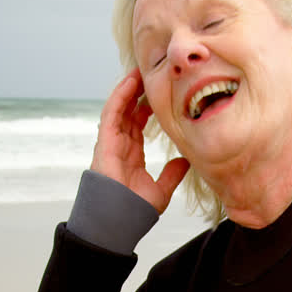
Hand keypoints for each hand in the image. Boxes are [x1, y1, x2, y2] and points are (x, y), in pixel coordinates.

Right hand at [92, 70, 189, 214]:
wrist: (119, 221)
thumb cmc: (135, 211)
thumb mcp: (161, 190)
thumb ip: (172, 175)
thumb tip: (186, 161)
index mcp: (132, 154)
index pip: (139, 124)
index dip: (147, 107)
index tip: (161, 93)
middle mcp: (120, 145)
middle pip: (128, 111)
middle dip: (139, 93)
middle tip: (153, 75)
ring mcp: (111, 142)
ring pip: (120, 107)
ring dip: (129, 88)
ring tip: (141, 70)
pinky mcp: (105, 141)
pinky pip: (111, 112)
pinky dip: (120, 95)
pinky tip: (130, 81)